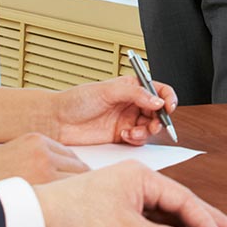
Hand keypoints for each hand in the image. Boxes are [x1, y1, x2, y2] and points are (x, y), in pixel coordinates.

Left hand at [34, 160, 226, 226]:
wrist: (33, 221)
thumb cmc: (71, 216)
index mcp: (140, 176)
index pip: (183, 199)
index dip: (206, 222)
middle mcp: (134, 182)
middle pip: (180, 203)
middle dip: (207, 220)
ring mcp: (124, 198)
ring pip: (165, 213)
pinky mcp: (114, 214)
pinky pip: (151, 222)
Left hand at [49, 76, 176, 145]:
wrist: (58, 121)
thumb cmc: (76, 100)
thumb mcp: (107, 90)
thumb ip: (134, 94)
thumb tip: (157, 100)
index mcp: (130, 87)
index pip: (157, 90)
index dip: (167, 97)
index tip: (168, 106)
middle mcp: (131, 103)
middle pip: (158, 111)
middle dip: (159, 118)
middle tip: (154, 124)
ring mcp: (127, 119)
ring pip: (150, 127)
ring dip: (147, 130)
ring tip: (135, 131)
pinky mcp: (121, 135)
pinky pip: (138, 139)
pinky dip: (136, 138)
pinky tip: (126, 135)